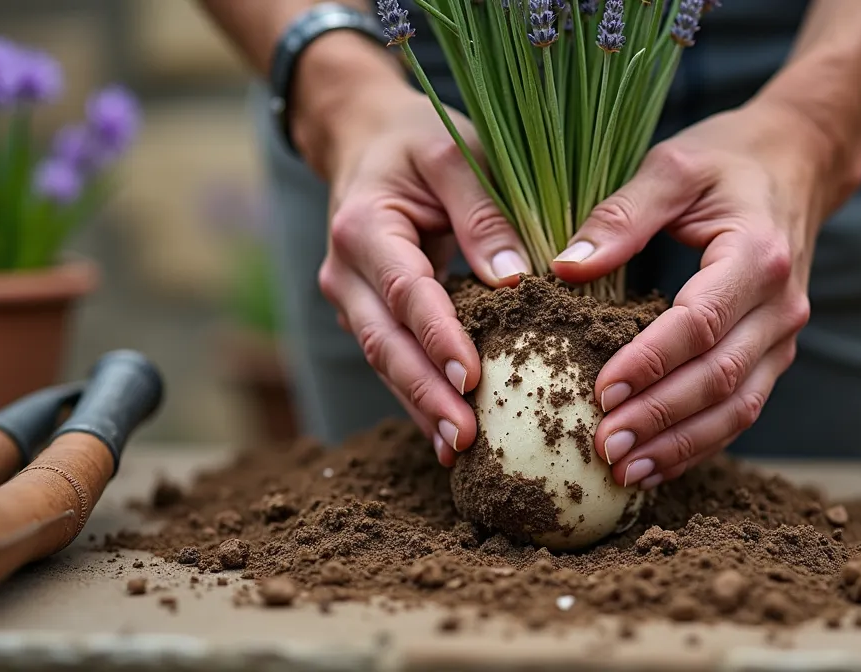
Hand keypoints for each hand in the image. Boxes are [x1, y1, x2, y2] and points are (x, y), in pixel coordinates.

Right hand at [294, 37, 530, 466]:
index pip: (406, 292)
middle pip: (384, 344)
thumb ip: (482, 211)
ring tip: (461, 449)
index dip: (438, 337)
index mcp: (364, 226)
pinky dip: (419, 396)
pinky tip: (450, 433)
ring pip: (383, 362)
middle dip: (425, 394)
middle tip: (466, 437)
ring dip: (421, 407)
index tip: (472, 377)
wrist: (365, 140)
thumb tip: (515, 276)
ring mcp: (350, 299)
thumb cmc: (418, 142)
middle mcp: (345, 271)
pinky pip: (392, 360)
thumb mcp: (455, 154)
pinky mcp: (366, 315)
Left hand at [551, 102, 844, 489]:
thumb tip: (566, 266)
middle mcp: (781, 305)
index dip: (652, 362)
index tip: (601, 389)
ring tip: (625, 471)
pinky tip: (656, 465)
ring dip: (681, 445)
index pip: (701, 323)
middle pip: (721, 378)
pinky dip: (700, 443)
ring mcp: (784, 336)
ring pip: (738, 407)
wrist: (797, 163)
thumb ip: (621, 214)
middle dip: (661, 418)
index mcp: (756, 255)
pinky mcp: (775, 354)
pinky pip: (741, 410)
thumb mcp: (672, 167)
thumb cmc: (727, 161)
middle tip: (604, 446)